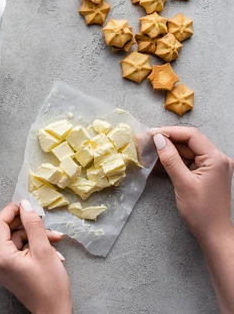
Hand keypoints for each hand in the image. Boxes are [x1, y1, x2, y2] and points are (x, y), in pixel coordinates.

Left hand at [0, 200, 71, 313]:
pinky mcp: (9, 272)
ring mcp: (1, 268)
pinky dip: (33, 247)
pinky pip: (18, 251)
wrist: (54, 312)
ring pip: (16, 241)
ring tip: (55, 240)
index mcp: (0, 256)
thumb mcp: (44, 250)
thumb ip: (33, 224)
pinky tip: (51, 250)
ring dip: (35, 237)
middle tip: (45, 222)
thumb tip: (25, 204)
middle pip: (8, 232)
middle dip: (28, 225)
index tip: (27, 204)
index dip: (12, 210)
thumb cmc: (50, 286)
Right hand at [153, 126, 233, 243]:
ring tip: (149, 150)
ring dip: (170, 151)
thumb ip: (170, 159)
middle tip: (146, 141)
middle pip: (190, 142)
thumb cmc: (200, 211)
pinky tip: (160, 162)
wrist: (214, 233)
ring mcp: (213, 166)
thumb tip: (158, 139)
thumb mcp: (182, 183)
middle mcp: (218, 159)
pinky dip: (175, 161)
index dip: (170, 132)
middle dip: (168, 141)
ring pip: (188, 151)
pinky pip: (189, 162)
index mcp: (216, 158)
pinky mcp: (207, 174)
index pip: (192, 135)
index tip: (151, 133)